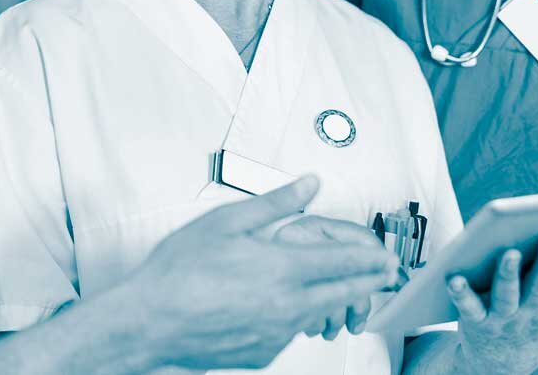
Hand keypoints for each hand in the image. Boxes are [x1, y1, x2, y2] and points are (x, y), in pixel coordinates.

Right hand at [120, 176, 398, 370]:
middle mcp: (287, 305)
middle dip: (369, 281)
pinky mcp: (262, 353)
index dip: (370, 256)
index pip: (342, 260)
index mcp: (282, 268)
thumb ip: (276, 203)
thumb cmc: (180, 271)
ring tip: (345, 289)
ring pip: (319, 314)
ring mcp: (276, 333)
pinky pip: (291, 332)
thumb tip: (309, 184)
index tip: (387, 254)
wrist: (150, 321)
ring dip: (335, 301)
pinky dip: (297, 318)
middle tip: (386, 273)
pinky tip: (286, 307)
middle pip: (343, 292)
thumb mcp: (227, 221)